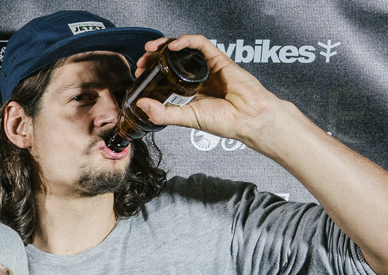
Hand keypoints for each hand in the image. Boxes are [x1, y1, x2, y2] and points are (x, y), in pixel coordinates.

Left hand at [131, 35, 283, 146]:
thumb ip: (163, 113)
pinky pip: (200, 43)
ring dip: (165, 45)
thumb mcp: (186, 119)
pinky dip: (186, 40)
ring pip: (184, 48)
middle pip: (171, 59)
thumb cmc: (224, 121)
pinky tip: (173, 46)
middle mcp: (196, 77)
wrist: (248, 118)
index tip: (139, 73)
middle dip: (154, 56)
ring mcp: (207, 67)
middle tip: (141, 61)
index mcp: (187, 91)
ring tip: (151, 49)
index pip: (165, 75)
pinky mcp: (218, 59)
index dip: (151, 71)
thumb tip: (141, 103)